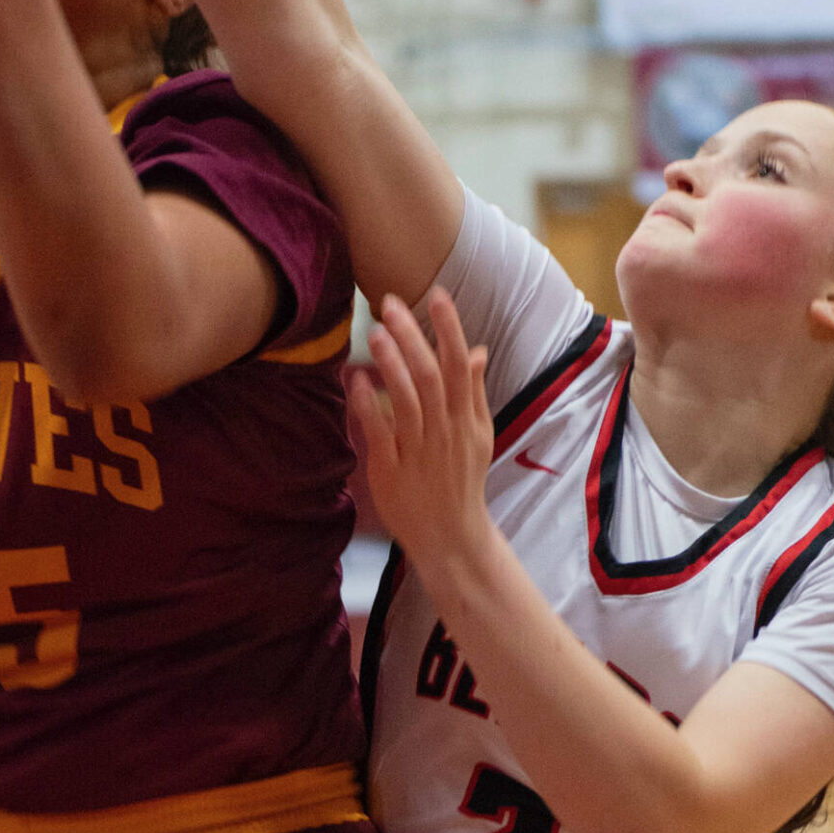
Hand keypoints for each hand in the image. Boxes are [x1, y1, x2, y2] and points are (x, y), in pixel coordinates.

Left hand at [348, 290, 494, 587]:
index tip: (436, 296)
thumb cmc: (461, 481)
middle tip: (390, 303)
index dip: (449, 329)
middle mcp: (446, 431)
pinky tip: (355, 380)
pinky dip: (368, 404)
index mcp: (467, 419)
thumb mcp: (478, 435)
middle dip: (413, 337)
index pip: (460, 365)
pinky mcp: (392, 471)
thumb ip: (474, 392)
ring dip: (392, 364)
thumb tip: (478, 349)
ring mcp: (420, 451)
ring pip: (408, 401)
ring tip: (376, 332)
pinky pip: (380, 432)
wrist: (452, 536)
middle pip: (431, 375)